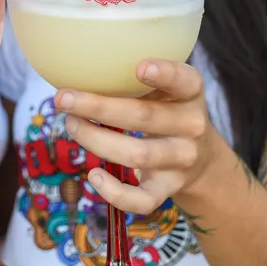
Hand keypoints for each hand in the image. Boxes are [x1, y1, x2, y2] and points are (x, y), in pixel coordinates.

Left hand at [55, 59, 213, 214]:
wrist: (202, 160)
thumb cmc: (168, 111)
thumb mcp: (167, 89)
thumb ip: (136, 78)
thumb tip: (76, 66)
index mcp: (191, 94)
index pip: (186, 81)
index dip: (165, 74)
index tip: (139, 67)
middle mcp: (191, 127)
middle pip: (144, 117)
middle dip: (99, 107)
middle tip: (63, 98)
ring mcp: (181, 160)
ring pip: (137, 155)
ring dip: (96, 140)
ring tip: (71, 124)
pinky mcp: (169, 189)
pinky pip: (143, 200)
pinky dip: (115, 193)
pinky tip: (93, 176)